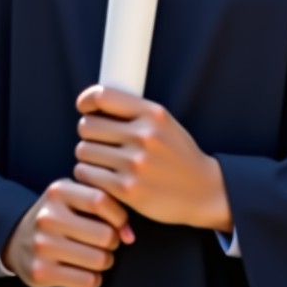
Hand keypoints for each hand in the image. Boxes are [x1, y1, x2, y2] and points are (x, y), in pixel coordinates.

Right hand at [1, 177, 134, 286]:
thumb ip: (103, 204)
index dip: (119, 215)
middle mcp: (47, 217)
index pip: (101, 200)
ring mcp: (42, 246)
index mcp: (58, 191)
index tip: (120, 222)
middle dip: (114, 241)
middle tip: (108, 241)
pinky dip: (94, 278)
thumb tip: (129, 235)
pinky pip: (86, 281)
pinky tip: (86, 271)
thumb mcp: (73, 196)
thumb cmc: (58, 214)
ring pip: (98, 260)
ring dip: (106, 261)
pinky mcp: (40, 273)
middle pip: (104, 234)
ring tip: (99, 255)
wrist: (17, 238)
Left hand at [74, 85, 232, 232]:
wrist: (202, 190)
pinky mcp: (127, 190)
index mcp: (152, 113)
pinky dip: (89, 176)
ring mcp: (135, 163)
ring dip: (87, 157)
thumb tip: (93, 103)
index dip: (87, 101)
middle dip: (88, 133)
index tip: (84, 107)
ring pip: (83, 151)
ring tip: (102, 161)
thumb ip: (133, 111)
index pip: (103, 96)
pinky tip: (102, 178)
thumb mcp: (163, 122)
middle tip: (98, 141)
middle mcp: (143, 136)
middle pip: (87, 126)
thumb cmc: (177, 154)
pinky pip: (87, 175)